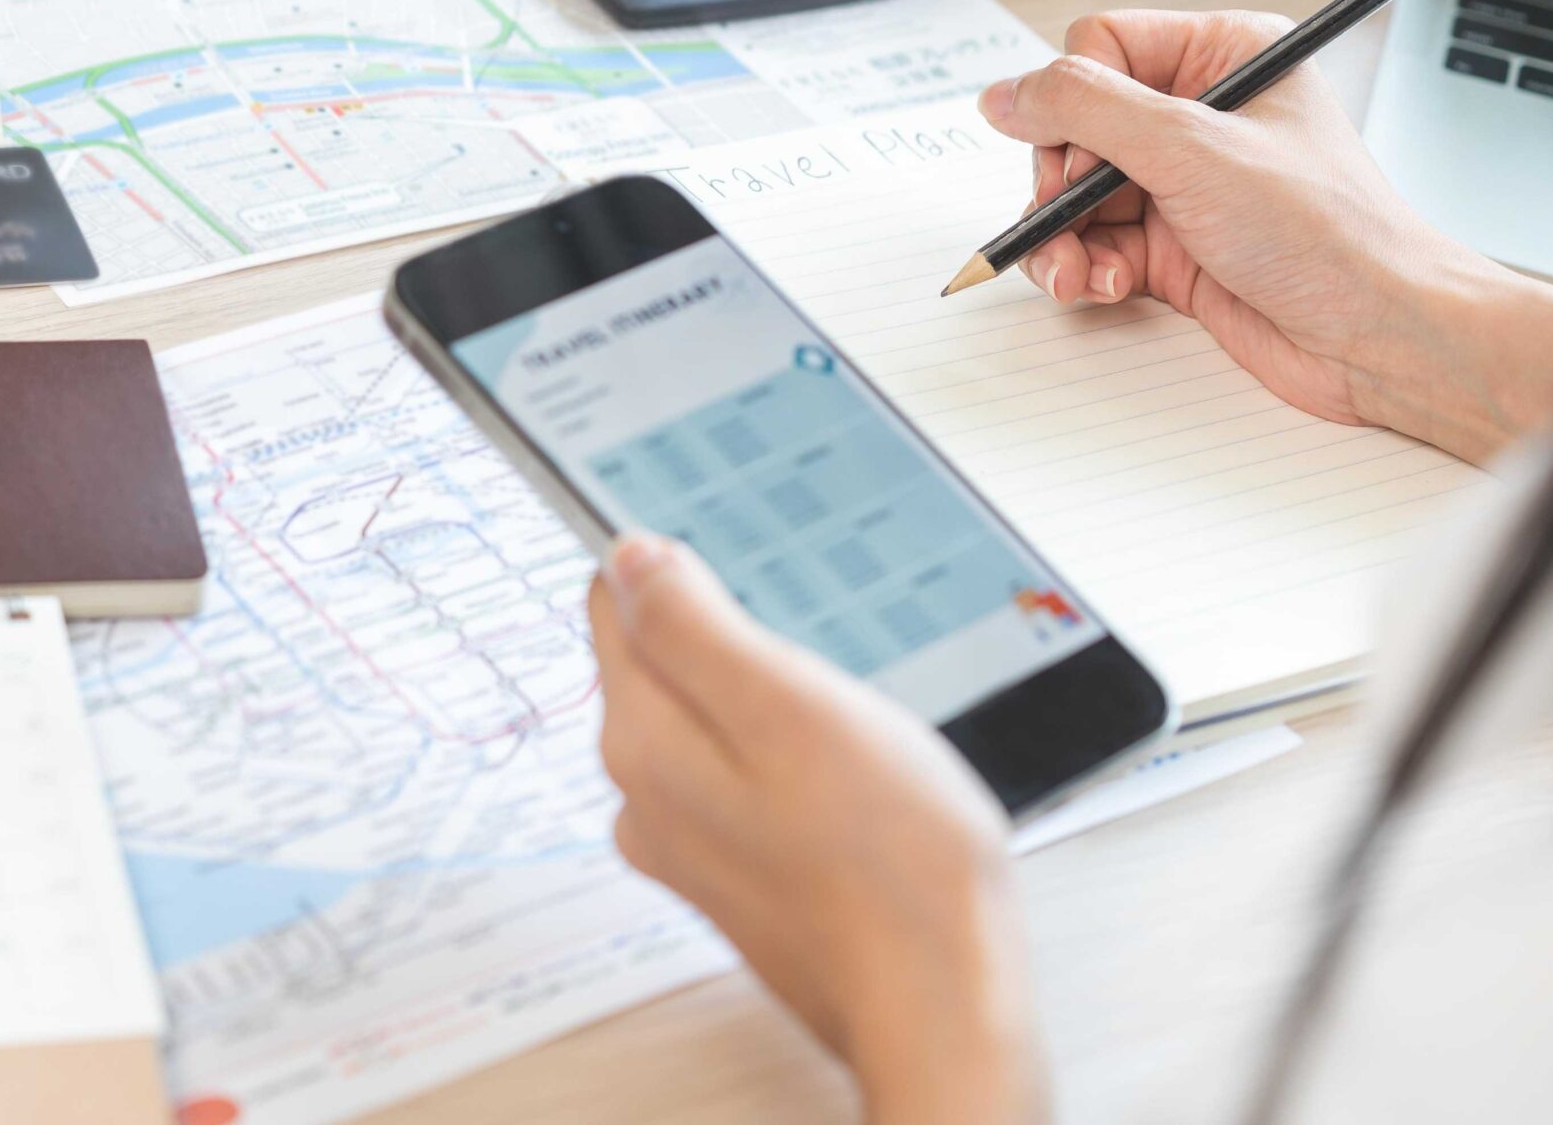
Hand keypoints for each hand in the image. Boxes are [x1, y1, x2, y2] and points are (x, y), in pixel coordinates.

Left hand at [591, 535, 1045, 1124]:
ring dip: (756, 692)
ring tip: (835, 689)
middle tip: (803, 622)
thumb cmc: (886, 858)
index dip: (668, 561)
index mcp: (644, 737)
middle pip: (658, 662)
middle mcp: (645, 794)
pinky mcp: (741, 874)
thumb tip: (628, 559)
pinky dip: (781, 752)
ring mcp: (691, 841)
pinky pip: (742, 777)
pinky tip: (841, 761)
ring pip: (706, 721)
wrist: (940, 1002)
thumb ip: (695, 628)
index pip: (612, 603)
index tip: (730, 550)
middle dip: (717, 628)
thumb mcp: (790, 705)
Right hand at [978, 11, 1552, 462]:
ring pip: (1074, 194)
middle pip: (1074, 127)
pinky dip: (1083, 269)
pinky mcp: (1173, 247)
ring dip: (1061, 238)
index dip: (1075, 103)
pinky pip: (1092, 246)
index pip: (1100, 46)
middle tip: (1070, 216)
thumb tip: (1005, 94)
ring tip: (1073, 273)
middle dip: (1059, 184)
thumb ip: (1087, 110)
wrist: (1379, 339)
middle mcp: (1201, 116)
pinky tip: (1102, 287)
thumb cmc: (1331, 235)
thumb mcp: (1194, 150)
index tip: (1081, 156)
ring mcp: (1185, 185)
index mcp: (1224, 57)